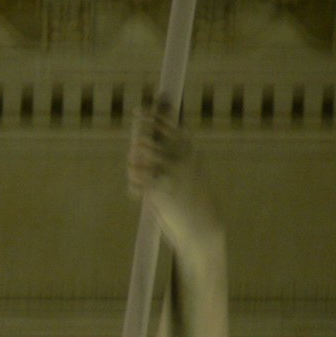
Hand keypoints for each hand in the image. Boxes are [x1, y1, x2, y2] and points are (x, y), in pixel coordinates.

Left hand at [128, 97, 221, 261]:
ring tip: (138, 180)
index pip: (167, 122)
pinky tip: (139, 196)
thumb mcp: (187, 170)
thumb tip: (150, 138)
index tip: (138, 110)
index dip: (150, 113)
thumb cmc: (192, 198)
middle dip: (136, 144)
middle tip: (135, 156)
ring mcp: (171, 169)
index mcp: (189, 147)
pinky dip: (133, 188)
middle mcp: (181, 154)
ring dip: (132, 168)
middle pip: (146, 135)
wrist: (203, 226)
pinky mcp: (160, 187)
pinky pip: (134, 177)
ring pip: (137, 154)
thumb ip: (171, 154)